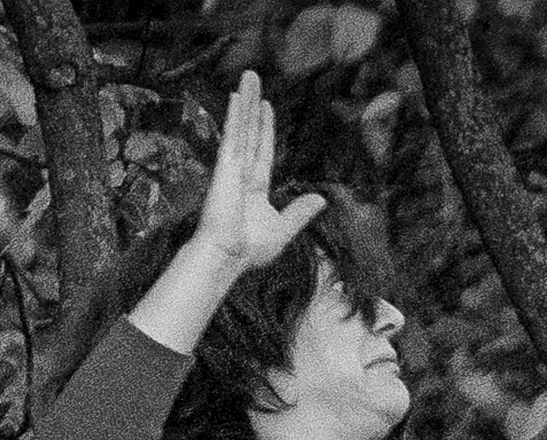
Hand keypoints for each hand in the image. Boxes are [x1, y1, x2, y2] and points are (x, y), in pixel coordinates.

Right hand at [191, 70, 325, 274]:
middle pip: (250, 132)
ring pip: (241, 127)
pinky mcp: (225, 167)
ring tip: (248, 75)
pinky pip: (234, 135)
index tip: (265, 107)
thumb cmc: (249, 250)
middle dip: (252, 106)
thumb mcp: (283, 230)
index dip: (264, 128)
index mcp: (255, 189)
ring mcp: (232, 168)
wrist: (226, 257)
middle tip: (253, 79)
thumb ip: (300, 212)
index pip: (262, 151)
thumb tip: (321, 200)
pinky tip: (237, 95)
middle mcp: (242, 174)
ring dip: (245, 100)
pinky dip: (235, 115)